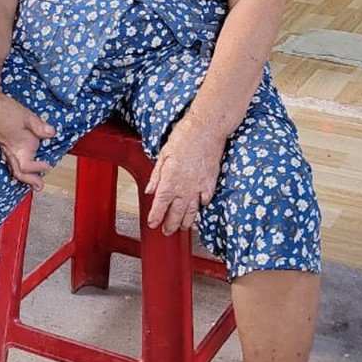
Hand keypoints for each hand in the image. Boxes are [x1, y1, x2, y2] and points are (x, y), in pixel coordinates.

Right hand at [0, 87, 54, 188]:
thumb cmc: (4, 109)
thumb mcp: (26, 115)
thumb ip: (39, 126)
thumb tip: (51, 133)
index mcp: (19, 145)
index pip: (26, 166)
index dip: (37, 168)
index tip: (47, 166)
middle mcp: (11, 150)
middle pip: (20, 172)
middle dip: (30, 180)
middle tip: (39, 186)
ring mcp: (5, 149)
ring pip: (14, 168)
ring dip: (24, 177)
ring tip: (34, 183)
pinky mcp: (3, 145)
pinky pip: (9, 162)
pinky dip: (16, 168)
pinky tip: (21, 169)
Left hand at [146, 118, 224, 234]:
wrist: (207, 129)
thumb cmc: (185, 136)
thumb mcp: (163, 154)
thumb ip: (157, 175)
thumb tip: (150, 189)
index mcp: (170, 181)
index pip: (160, 205)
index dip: (155, 217)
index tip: (152, 223)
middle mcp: (184, 188)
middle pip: (176, 213)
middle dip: (170, 225)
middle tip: (167, 231)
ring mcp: (199, 186)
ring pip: (192, 211)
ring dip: (186, 221)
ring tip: (183, 227)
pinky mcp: (211, 182)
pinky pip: (206, 199)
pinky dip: (202, 205)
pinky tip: (199, 206)